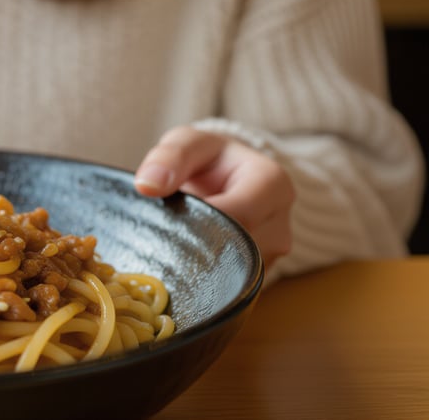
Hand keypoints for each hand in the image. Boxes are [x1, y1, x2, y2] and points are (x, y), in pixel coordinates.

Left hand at [133, 126, 293, 267]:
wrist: (225, 178)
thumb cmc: (207, 158)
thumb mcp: (187, 143)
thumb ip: (168, 157)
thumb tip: (147, 185)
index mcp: (273, 185)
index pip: (237, 215)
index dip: (199, 222)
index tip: (170, 222)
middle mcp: (281, 224)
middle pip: (235, 250)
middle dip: (196, 245)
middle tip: (166, 237)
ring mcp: (273, 254)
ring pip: (231, 274)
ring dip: (198, 262)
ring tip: (177, 243)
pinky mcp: (259, 276)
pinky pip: (228, 285)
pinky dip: (204, 276)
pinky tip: (187, 259)